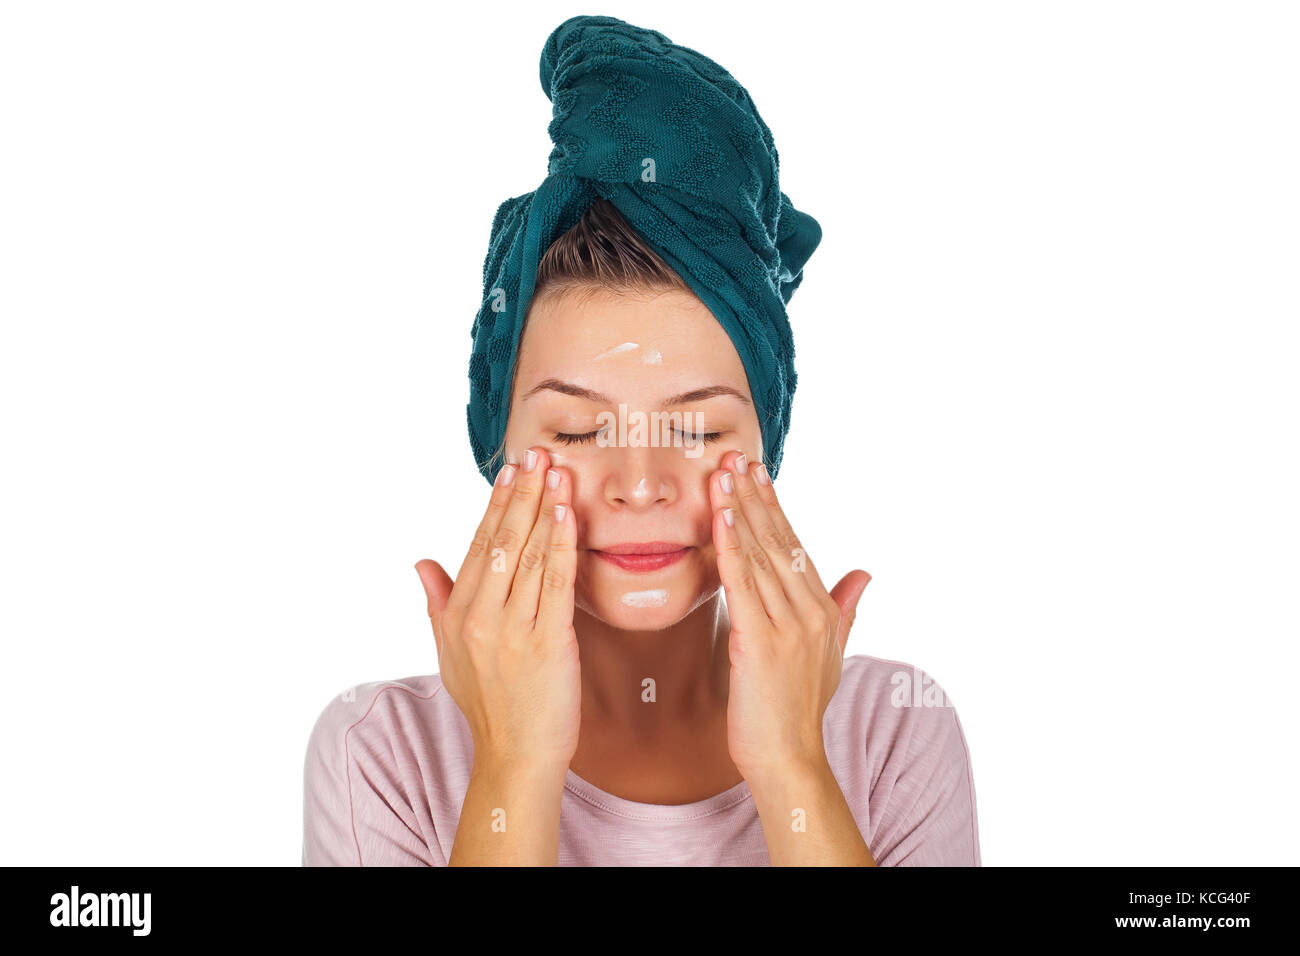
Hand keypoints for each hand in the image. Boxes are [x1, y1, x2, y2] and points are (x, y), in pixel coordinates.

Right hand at [414, 446, 580, 774]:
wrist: (515, 757)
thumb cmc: (489, 706)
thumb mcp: (450, 654)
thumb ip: (437, 603)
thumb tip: (421, 562)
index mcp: (457, 615)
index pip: (479, 546)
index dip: (496, 504)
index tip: (511, 470)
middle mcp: (479, 617)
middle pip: (503, 541)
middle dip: (522, 493)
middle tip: (538, 454)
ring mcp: (512, 630)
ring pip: (530, 555)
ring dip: (544, 508)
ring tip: (557, 472)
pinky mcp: (546, 642)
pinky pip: (556, 583)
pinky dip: (561, 544)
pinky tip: (567, 514)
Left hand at [710, 450, 870, 779]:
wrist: (790, 760)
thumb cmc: (798, 711)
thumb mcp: (831, 655)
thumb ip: (846, 609)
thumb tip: (865, 573)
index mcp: (822, 611)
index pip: (795, 546)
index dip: (773, 507)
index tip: (756, 473)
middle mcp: (809, 612)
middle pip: (777, 541)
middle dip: (753, 497)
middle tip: (734, 457)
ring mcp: (788, 626)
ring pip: (758, 555)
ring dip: (737, 510)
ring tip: (721, 474)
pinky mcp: (760, 641)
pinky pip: (742, 583)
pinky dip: (730, 546)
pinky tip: (718, 518)